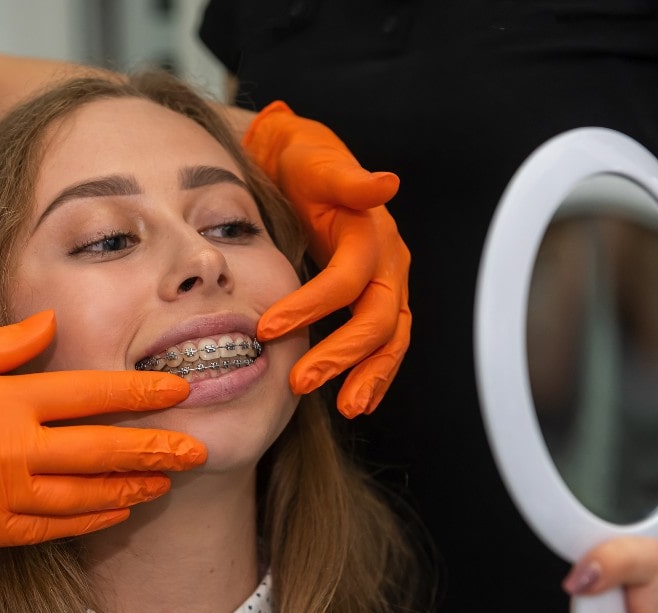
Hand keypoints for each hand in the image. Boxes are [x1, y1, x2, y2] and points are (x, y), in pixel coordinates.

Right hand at [0, 310, 204, 555]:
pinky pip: (49, 530)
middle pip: (102, 449)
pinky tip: (114, 514)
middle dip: (156, 448)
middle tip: (198, 450)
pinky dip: (88, 521)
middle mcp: (9, 451)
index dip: (141, 392)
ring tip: (167, 483)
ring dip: (132, 487)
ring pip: (84, 495)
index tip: (180, 389)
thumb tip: (45, 323)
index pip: (90, 392)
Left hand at [243, 101, 410, 417]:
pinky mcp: (377, 299)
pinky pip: (385, 343)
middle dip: (342, 356)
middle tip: (301, 383)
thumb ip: (348, 179)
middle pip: (378, 320)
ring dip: (370, 376)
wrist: (301, 160)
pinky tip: (359, 401)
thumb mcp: (319, 161)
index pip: (348, 279)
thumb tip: (386, 184)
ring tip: (348, 408)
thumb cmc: (305, 161)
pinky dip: (375, 373)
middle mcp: (389, 263)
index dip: (311, 305)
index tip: (266, 328)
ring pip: (391, 340)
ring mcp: (387, 285)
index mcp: (372, 234)